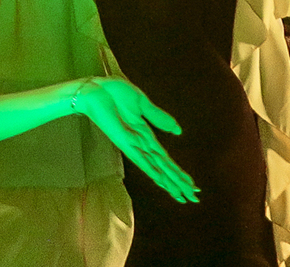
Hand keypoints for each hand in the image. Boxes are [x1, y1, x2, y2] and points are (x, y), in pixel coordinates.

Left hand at [72, 78, 198, 203]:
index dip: (178, 172)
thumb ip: (160, 117)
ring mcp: (133, 145)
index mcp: (145, 136)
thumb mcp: (143, 103)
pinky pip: (141, 159)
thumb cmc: (115, 94)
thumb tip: (178, 131)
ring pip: (156, 168)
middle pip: (163, 169)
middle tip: (194, 199)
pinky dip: (152, 170)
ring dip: (170, 182)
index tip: (192, 185)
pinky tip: (161, 180)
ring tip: (183, 195)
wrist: (95, 90)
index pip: (165, 160)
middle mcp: (140, 145)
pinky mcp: (125, 142)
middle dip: (178, 183)